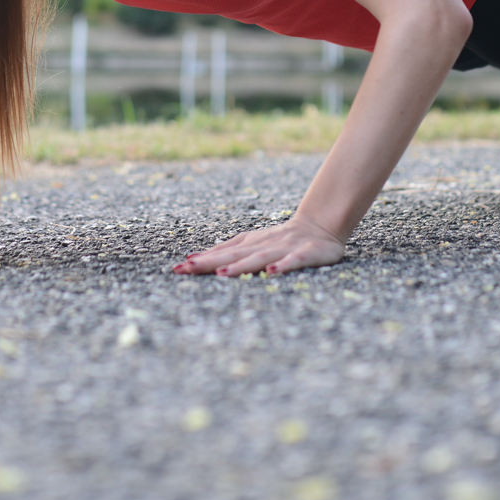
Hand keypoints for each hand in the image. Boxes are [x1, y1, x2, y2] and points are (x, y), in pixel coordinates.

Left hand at [173, 215, 344, 276]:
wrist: (320, 225)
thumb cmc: (282, 239)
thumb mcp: (252, 243)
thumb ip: (227, 250)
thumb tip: (194, 258)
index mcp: (250, 244)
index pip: (222, 253)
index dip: (201, 260)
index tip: (179, 268)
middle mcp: (263, 246)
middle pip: (234, 255)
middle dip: (210, 263)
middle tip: (187, 269)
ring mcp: (284, 249)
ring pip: (259, 258)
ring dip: (241, 266)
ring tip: (222, 274)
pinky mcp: (306, 254)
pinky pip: (294, 261)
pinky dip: (283, 266)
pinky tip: (272, 273)